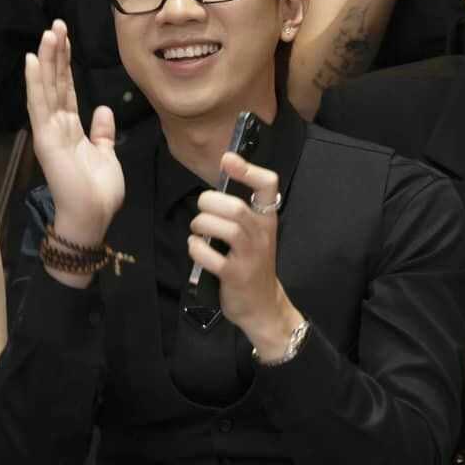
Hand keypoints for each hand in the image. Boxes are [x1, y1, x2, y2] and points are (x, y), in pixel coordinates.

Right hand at [23, 20, 123, 244]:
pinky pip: (39, 106)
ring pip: (46, 88)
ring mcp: (49, 131)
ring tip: (47, 33)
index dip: (66, 63)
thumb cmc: (98, 192)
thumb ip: (102, 132)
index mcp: (71, 128)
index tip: (65, 37)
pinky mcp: (46, 139)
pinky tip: (31, 61)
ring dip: (45, 60)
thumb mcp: (106, 154)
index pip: (67, 89)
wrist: (92, 217)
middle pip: (55, 82)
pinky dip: (35, 83)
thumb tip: (102, 108)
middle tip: (57, 25)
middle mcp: (56, 126)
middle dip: (56, 53)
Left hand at [187, 154, 297, 348]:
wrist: (263, 305)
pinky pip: (211, 256)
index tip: (227, 160)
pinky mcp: (235, 275)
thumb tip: (212, 189)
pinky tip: (197, 249)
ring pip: (225, 229)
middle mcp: (262, 234)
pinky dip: (197, 249)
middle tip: (201, 211)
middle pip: (236, 207)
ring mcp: (250, 256)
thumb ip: (239, 212)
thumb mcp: (254, 234)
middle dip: (210, 203)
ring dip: (201, 225)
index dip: (248, 169)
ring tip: (197, 231)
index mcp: (267, 219)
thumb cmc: (252, 264)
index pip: (268, 185)